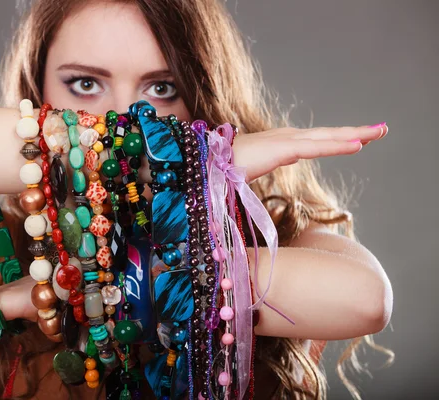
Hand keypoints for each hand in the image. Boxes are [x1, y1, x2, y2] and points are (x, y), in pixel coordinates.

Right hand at [233, 123, 387, 182]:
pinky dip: (338, 146)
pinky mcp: (283, 148)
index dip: (339, 139)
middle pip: (328, 135)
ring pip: (328, 138)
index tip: (360, 139)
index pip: (317, 141)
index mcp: (281, 144)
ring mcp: (285, 141)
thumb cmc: (222, 170)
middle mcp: (287, 138)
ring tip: (380, 132)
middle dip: (355, 133)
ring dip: (355, 135)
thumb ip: (260, 173)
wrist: (205, 164)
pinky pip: (317, 148)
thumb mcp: (250, 174)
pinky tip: (358, 145)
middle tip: (381, 129)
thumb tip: (256, 185)